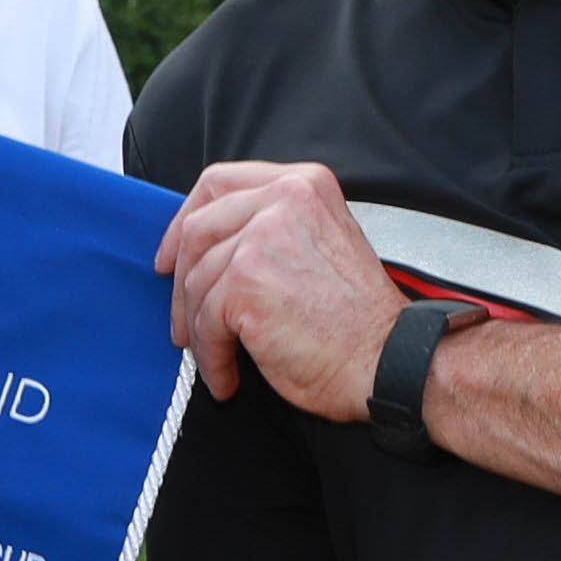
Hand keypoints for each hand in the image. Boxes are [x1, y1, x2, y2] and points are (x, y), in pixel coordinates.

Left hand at [159, 159, 410, 416]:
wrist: (389, 361)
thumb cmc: (359, 320)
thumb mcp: (320, 243)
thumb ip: (272, 228)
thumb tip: (208, 249)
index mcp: (303, 183)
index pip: (219, 183)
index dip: (183, 221)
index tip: (172, 257)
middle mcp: (283, 198)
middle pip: (197, 229)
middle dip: (181, 283)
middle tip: (182, 323)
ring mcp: (261, 237)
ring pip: (196, 281)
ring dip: (199, 329)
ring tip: (216, 358)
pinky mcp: (245, 282)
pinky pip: (205, 321)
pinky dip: (210, 356)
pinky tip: (226, 376)